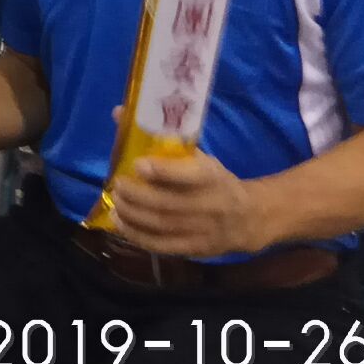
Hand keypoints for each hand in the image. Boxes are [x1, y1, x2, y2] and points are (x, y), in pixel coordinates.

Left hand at [109, 149, 266, 257]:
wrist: (248, 219)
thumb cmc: (215, 182)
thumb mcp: (201, 159)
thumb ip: (165, 141)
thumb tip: (119, 113)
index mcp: (212, 177)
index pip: (190, 176)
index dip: (163, 172)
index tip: (138, 164)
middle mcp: (209, 205)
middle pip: (168, 203)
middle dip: (137, 195)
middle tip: (117, 184)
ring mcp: (202, 231)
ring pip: (162, 225)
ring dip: (132, 215)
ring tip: (115, 202)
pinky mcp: (195, 249)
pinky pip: (162, 245)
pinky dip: (138, 236)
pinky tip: (120, 224)